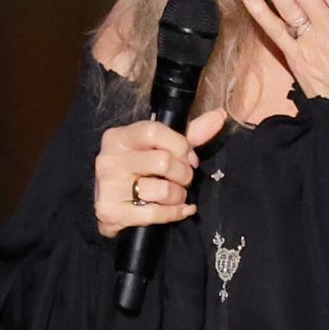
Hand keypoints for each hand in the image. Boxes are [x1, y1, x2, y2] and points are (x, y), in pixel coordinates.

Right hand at [94, 108, 227, 238]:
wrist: (108, 206)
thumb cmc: (138, 172)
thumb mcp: (158, 149)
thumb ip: (189, 134)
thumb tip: (220, 116)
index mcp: (119, 137)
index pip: (154, 132)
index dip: (181, 146)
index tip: (190, 158)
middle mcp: (109, 158)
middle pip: (163, 162)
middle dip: (184, 174)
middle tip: (184, 180)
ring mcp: (109, 185)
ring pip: (161, 189)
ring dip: (178, 196)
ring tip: (177, 196)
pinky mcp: (111, 211)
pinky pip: (154, 213)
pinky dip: (174, 213)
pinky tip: (180, 210)